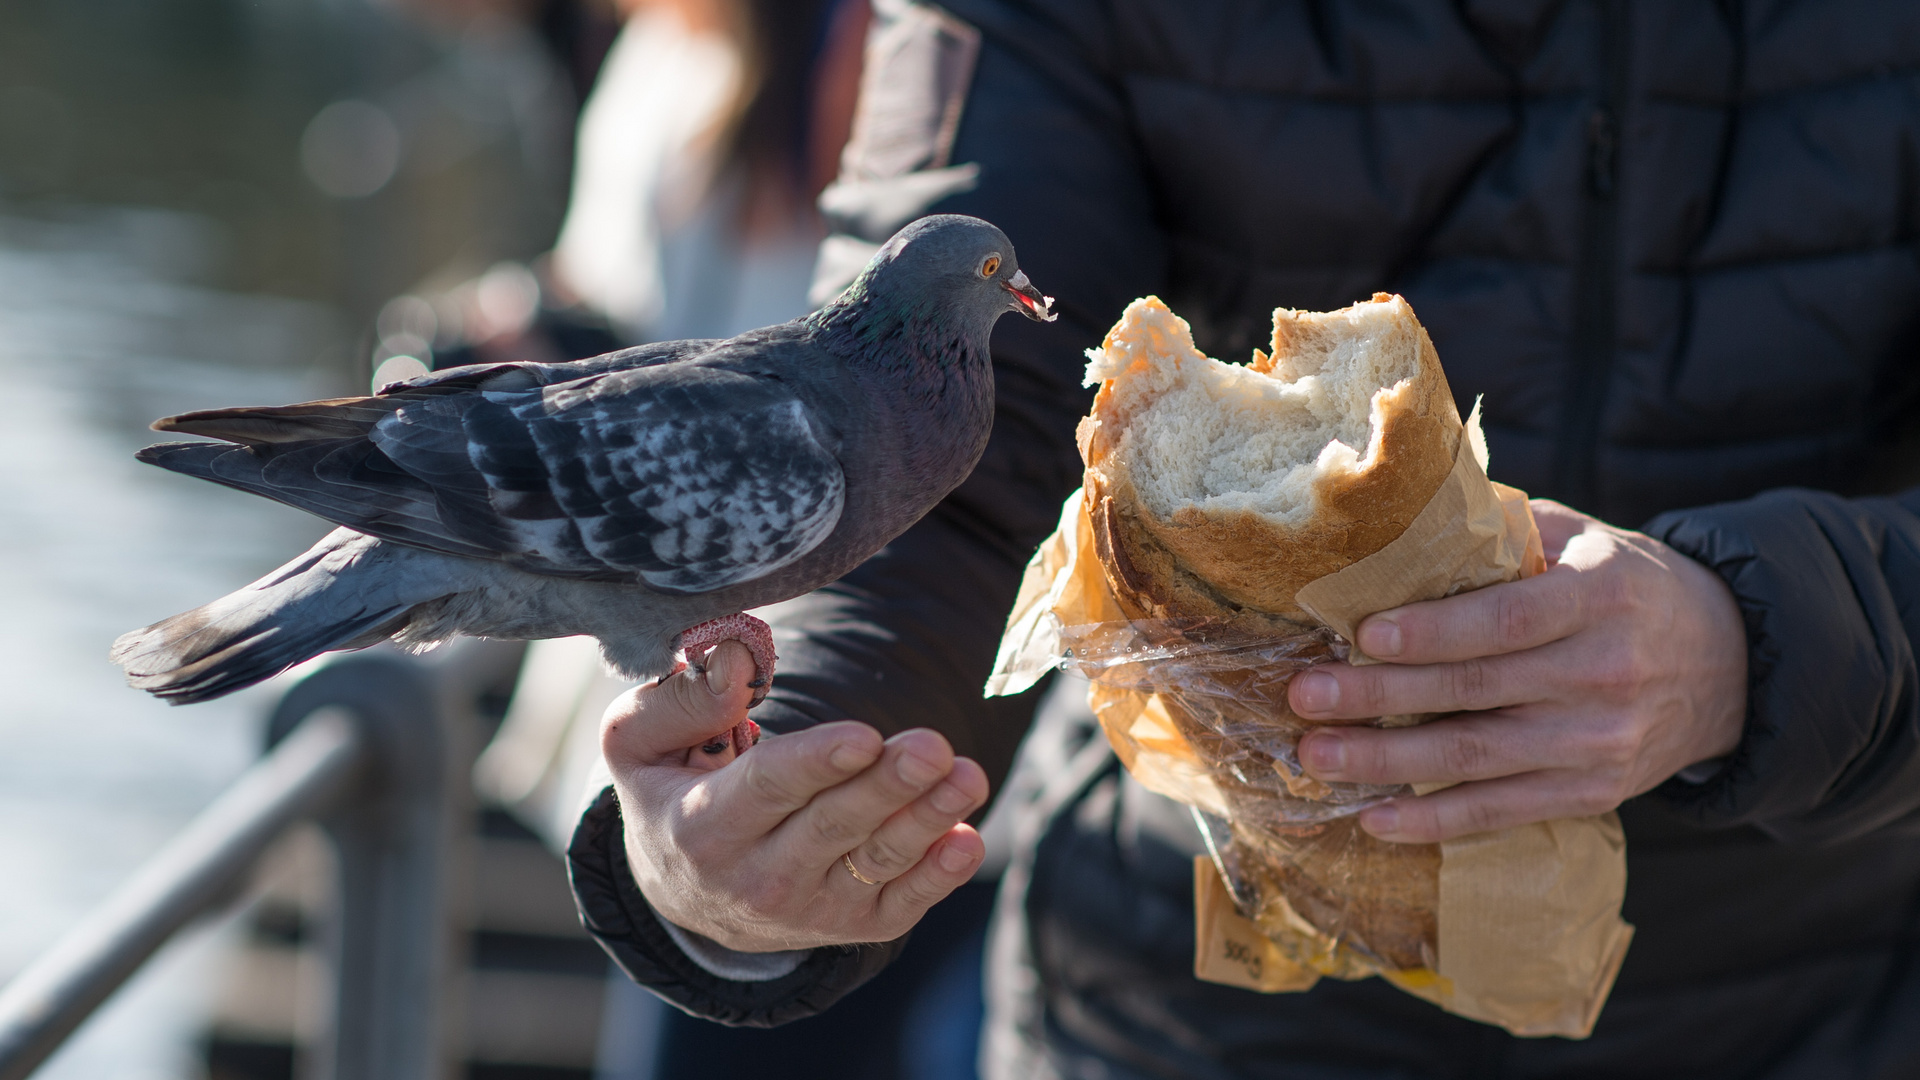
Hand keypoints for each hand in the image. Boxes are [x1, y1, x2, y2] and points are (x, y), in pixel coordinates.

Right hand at [601, 641, 988, 951]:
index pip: (768, 788)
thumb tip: (734, 666)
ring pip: (876, 861)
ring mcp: (808, 907)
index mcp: (702, 826)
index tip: (864, 737)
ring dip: (927, 819)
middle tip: (932, 747)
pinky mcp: (850, 924)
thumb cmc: (668, 791)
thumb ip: (679, 702)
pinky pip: (900, 904)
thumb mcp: (638, 743)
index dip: (818, 763)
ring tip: (967, 776)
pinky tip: (967, 839)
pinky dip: (938, 877)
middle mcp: (756, 877)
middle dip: (887, 784)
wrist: (686, 892)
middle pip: (833, 825)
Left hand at [1289, 500, 1746, 842]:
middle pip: (1475, 692)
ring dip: (1387, 762)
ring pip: (1478, 757)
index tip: (1364, 633)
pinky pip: (1502, 812)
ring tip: (1315, 755)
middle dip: (1380, 697)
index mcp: (1600, 597)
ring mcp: (1599, 742)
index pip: (1508, 619)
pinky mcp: (1593, 792)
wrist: (1729, 663)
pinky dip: (1435, 819)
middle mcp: (1603, 673)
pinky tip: (1374, 817)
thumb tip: (1396, 515)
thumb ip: (1500, 533)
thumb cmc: (1623, 586)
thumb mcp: (1581, 539)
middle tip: (1304, 695)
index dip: (1435, 631)